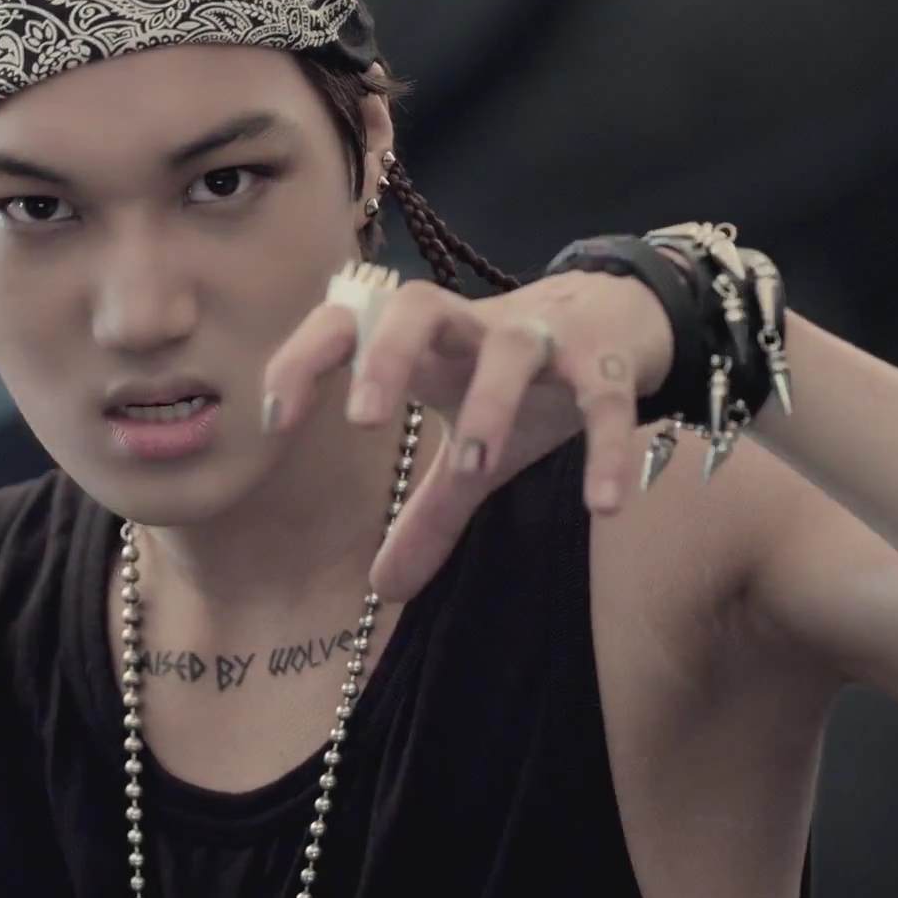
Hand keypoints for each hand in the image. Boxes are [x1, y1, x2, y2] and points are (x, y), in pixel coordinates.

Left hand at [262, 269, 672, 602]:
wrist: (620, 315)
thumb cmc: (521, 380)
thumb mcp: (470, 440)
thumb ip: (429, 510)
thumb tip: (384, 590)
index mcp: (427, 344)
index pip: (349, 324)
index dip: (305, 360)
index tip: (276, 420)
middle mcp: (475, 329)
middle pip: (418, 307)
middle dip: (387, 354)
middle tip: (364, 421)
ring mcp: (543, 339)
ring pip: (510, 349)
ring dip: (490, 403)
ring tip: (472, 468)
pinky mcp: (606, 361)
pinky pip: (605, 397)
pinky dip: (606, 447)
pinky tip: (604, 507)